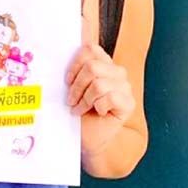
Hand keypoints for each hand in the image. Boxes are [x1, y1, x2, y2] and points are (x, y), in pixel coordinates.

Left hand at [66, 42, 134, 156]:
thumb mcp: (72, 87)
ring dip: (85, 99)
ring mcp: (125, 86)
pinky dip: (98, 107)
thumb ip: (73, 70)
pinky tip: (97, 112)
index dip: (75, 65)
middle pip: (92, 67)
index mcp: (102, 62)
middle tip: (71, 100)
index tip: (67, 81)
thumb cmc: (78, 111)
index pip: (90, 49)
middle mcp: (116, 71)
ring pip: (99, 84)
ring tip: (80, 108)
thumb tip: (58, 59)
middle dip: (77, 86)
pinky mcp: (129, 102)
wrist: (87, 138)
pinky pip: (110, 97)